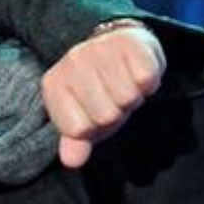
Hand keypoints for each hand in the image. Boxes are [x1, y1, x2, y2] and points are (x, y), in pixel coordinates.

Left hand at [42, 23, 164, 168]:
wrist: (116, 44)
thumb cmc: (98, 89)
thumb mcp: (83, 116)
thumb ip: (76, 140)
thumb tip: (72, 161)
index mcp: (54, 84)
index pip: (79, 129)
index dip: (94, 128)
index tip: (94, 111)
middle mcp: (72, 63)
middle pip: (106, 115)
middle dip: (116, 112)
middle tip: (114, 95)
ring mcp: (99, 49)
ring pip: (127, 98)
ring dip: (133, 97)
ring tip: (126, 83)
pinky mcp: (128, 42)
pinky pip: (146, 78)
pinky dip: (149, 82)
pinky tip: (138, 72)